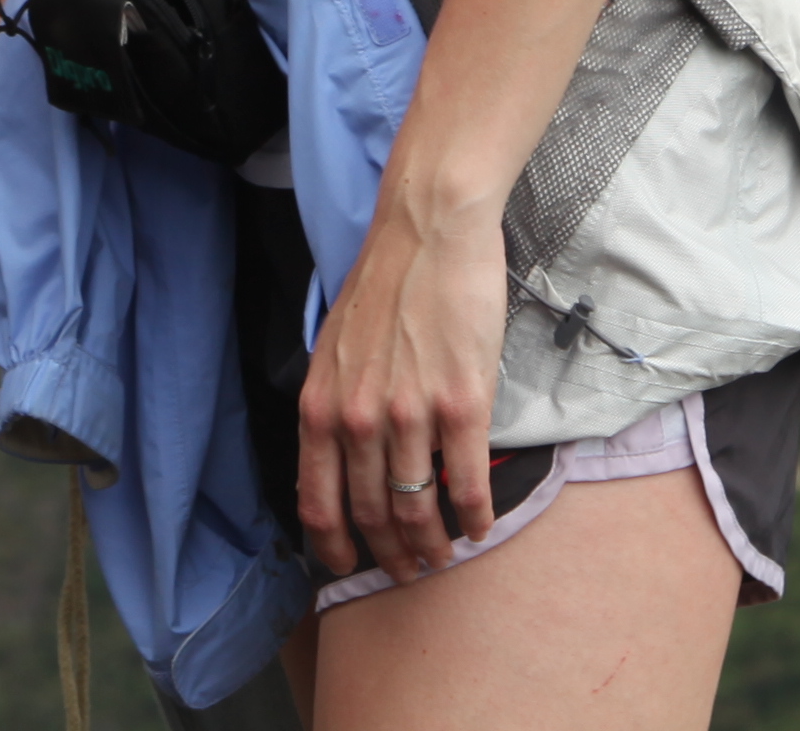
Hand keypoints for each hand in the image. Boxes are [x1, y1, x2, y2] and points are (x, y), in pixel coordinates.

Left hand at [297, 184, 508, 585]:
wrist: (428, 230)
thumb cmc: (383, 282)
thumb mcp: (334, 349)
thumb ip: (336, 406)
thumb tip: (346, 460)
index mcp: (321, 406)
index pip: (317, 502)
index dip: (335, 546)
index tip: (350, 565)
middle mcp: (359, 419)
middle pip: (372, 515)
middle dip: (390, 555)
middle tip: (409, 569)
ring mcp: (411, 414)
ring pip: (418, 508)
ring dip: (433, 544)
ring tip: (444, 554)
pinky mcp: (461, 404)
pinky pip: (469, 482)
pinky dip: (477, 515)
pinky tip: (482, 525)